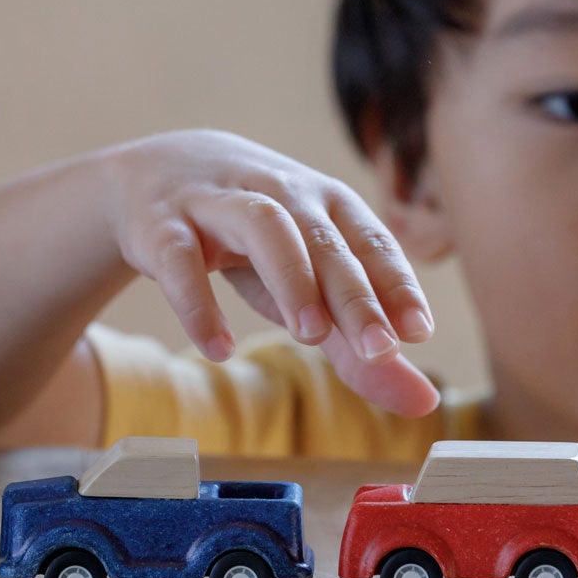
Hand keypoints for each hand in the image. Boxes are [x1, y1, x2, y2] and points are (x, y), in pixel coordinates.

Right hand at [100, 131, 439, 415]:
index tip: (418, 332)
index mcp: (326, 205)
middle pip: (325, 240)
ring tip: (310, 336)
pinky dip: (200, 303)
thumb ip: (357, 344)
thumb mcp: (306, 286)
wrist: (153, 176)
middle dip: (354, 294)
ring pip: (264, 228)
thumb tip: (424, 401)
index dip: (396, 284)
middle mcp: (281, 194)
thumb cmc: (252, 240)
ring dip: (291, 278)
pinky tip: (219, 349)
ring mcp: (219, 203)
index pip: (371, 241)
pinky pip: (181, 260)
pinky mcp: (163, 225)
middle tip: (380, 349)